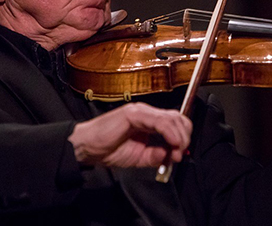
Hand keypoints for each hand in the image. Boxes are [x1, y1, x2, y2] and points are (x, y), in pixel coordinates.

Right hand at [67, 103, 191, 167]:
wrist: (87, 147)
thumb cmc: (108, 149)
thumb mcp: (139, 158)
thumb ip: (155, 156)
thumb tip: (170, 155)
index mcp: (149, 121)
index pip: (175, 123)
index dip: (183, 137)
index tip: (180, 155)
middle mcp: (147, 113)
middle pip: (177, 118)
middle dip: (184, 137)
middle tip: (178, 155)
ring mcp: (141, 111)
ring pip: (171, 118)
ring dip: (178, 137)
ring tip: (174, 152)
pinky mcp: (134, 114)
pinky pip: (159, 121)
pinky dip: (169, 132)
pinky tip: (171, 143)